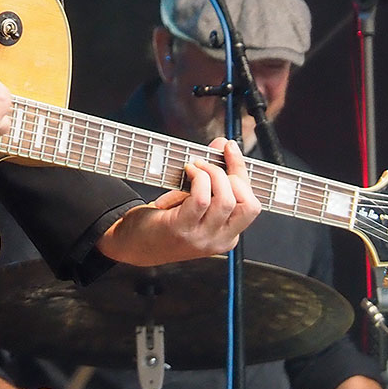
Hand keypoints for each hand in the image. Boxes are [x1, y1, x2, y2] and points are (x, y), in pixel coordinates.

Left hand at [96, 138, 260, 264]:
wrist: (135, 243)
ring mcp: (201, 238)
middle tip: (210, 163)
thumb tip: (224, 145)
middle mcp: (219, 240)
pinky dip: (197, 178)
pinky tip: (187, 172)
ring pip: (226, 200)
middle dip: (233, 175)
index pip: (252, 205)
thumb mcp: (195, 200)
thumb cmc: (165, 220)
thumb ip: (213, 174)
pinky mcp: (181, 229)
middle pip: (248, 205)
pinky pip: (201, 199)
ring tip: (196, 167)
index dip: (242, 172)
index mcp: (228, 235)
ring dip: (212, 173)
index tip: (230, 149)